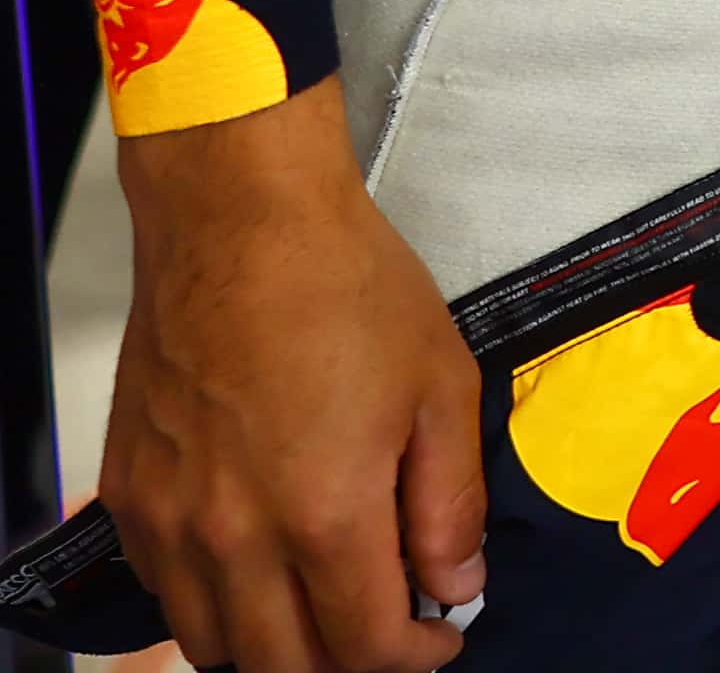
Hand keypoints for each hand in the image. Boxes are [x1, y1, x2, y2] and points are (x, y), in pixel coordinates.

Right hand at [109, 81, 482, 671]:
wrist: (239, 223)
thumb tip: (457, 584)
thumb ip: (448, 504)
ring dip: (274, 647)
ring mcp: (170, 523)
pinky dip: (214, 605)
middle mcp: (233, 537)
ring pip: (213, 644)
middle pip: (283, 667)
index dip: (415, 656)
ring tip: (326, 607)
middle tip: (388, 629)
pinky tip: (259, 566)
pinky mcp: (130, 499)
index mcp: (322, 514)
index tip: (441, 635)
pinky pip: (166, 594)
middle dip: (347, 664)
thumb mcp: (441, 389)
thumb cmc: (345, 288)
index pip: (364, 648)